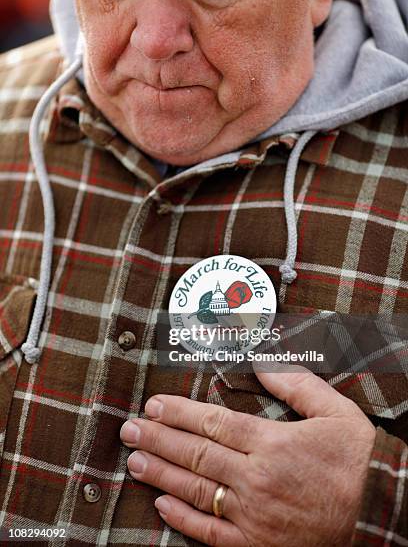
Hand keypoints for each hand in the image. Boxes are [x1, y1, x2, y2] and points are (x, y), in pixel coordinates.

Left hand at [120, 367, 375, 545]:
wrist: (380, 513)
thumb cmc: (358, 460)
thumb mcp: (334, 411)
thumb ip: (296, 383)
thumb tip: (262, 360)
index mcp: (272, 443)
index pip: (212, 422)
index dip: (178, 412)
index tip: (154, 403)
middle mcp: (255, 478)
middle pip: (195, 453)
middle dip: (158, 437)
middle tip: (129, 428)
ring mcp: (253, 515)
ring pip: (195, 490)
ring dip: (160, 473)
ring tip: (134, 459)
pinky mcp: (256, 545)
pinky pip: (211, 533)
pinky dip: (182, 520)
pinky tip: (162, 505)